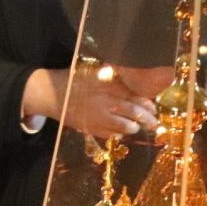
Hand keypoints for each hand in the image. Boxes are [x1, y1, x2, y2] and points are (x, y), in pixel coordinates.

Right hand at [22, 65, 159, 136]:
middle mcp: (105, 101)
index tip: (153, 106)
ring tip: (136, 127)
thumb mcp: (94, 71)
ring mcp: (98, 117)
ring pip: (125, 126)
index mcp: (108, 85)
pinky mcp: (91, 128)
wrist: (52, 94)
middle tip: (154, 123)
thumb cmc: (74, 80)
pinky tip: (121, 132)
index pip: (134, 95)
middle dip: (147, 119)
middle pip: (133, 112)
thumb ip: (113, 74)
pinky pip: (110, 134)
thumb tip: (137, 77)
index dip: (147, 103)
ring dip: (134, 127)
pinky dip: (118, 134)